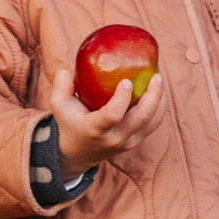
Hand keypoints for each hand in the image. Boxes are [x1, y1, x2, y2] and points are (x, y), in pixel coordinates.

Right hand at [49, 67, 167, 172]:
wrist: (77, 153)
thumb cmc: (69, 122)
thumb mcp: (58, 104)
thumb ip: (62, 83)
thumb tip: (75, 66)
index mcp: (95, 129)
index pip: (112, 116)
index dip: (122, 99)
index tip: (127, 81)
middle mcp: (114, 138)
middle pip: (140, 119)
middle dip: (152, 96)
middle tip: (156, 76)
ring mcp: (127, 142)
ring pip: (151, 122)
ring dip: (159, 101)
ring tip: (159, 80)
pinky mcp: (135, 142)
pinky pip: (153, 125)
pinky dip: (159, 108)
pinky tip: (159, 91)